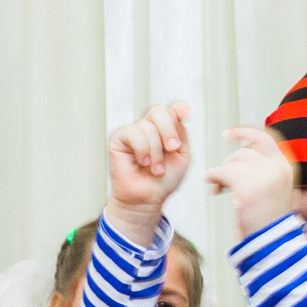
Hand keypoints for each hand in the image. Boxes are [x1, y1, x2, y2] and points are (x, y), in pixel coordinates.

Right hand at [107, 101, 196, 231]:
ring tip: (155, 168)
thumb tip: (176, 113)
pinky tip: (142, 162)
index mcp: (166, 129)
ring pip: (148, 127)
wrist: (147, 198)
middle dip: (169, 130)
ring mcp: (133, 132)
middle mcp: (149, 127)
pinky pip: (134, 133)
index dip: (180, 107)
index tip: (188, 117)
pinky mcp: (119, 138)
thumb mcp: (182, 155)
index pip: (173, 109)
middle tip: (173, 149)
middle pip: (159, 112)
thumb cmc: (164, 180)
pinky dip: (143, 150)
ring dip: (156, 152)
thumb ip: (181, 133)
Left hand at [207, 126, 298, 236]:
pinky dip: (212, 177)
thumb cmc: (268, 219)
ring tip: (219, 188)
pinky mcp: (247, 190)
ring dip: (221, 173)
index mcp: (285, 166)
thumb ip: (263, 167)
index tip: (226, 134)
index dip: (244, 132)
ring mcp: (263, 179)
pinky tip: (213, 187)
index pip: (264, 138)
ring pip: (232, 163)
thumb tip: (242, 146)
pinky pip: (221, 172)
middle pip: (243, 152)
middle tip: (223, 180)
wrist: (271, 244)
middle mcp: (277, 169)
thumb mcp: (274, 187)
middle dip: (229, 164)